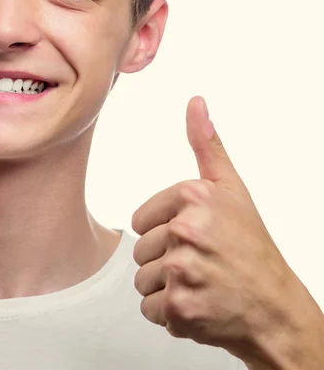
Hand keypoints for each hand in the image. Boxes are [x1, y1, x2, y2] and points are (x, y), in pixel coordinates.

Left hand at [131, 96, 297, 360]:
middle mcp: (186, 230)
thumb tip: (195, 102)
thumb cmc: (251, 247)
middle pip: (140, 250)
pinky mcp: (181, 307)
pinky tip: (199, 304)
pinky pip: (150, 309)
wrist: (277, 308)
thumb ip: (206, 144)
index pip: (140, 220)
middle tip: (201, 264)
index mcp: (193, 197)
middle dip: (165, 261)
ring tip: (200, 284)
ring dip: (166, 288)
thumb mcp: (231, 189)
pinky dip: (170, 314)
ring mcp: (183, 270)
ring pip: (142, 280)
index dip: (165, 232)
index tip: (195, 238)